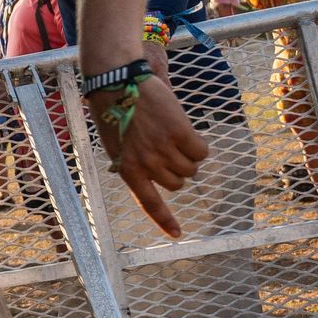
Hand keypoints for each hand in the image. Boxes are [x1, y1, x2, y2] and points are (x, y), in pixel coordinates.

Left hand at [85, 72, 205, 238]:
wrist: (117, 82)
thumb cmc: (115, 112)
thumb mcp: (117, 146)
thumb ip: (135, 165)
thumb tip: (156, 176)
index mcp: (128, 170)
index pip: (149, 203)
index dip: (165, 220)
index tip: (178, 235)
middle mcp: (146, 163)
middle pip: (177, 183)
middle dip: (176, 170)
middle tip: (165, 148)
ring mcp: (163, 148)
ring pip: (191, 168)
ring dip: (187, 156)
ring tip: (170, 134)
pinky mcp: (179, 132)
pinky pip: (202, 151)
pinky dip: (199, 145)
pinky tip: (185, 131)